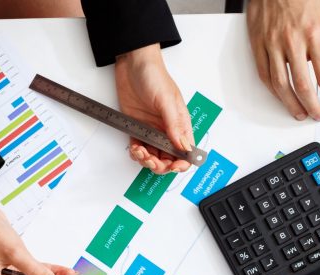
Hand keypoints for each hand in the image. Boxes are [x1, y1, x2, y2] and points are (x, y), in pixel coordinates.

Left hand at [115, 43, 192, 173]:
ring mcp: (152, 130)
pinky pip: (139, 148)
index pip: (186, 151)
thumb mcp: (167, 100)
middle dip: (160, 165)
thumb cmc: (154, 75)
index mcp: (180, 124)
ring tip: (140, 152)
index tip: (172, 166)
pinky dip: (136, 154)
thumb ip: (174, 125)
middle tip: (150, 159)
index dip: (181, 163)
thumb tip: (183, 146)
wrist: (132, 62)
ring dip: (146, 160)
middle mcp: (167, 130)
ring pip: (153, 156)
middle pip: (168, 158)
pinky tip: (135, 150)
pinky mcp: (137, 128)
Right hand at [247, 0, 319, 120]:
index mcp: (314, 34)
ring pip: (281, 84)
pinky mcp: (258, 44)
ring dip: (291, 104)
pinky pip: (264, 74)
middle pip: (302, 84)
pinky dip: (273, 91)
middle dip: (311, 105)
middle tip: (318, 115)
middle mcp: (292, 41)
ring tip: (300, 113)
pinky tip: (282, 97)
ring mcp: (272, 44)